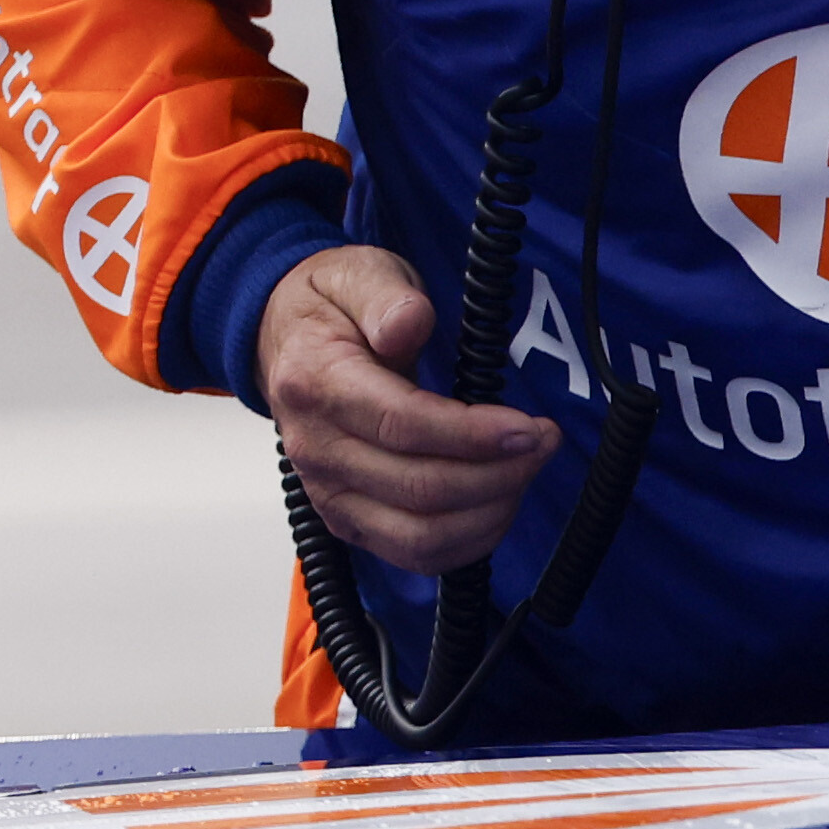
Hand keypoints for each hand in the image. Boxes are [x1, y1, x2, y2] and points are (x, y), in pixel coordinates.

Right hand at [261, 245, 556, 573]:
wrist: (285, 341)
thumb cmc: (331, 309)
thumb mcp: (358, 275)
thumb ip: (387, 297)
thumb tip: (410, 323)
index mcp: (317, 385)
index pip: (403, 426)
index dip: (473, 434)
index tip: (528, 427)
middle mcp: (318, 450)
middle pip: (420, 488)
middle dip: (499, 472)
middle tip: (543, 440)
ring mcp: (330, 493)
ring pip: (420, 534)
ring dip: (489, 511)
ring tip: (526, 469)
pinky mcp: (349, 520)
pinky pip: (412, 554)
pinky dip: (467, 541)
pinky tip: (499, 503)